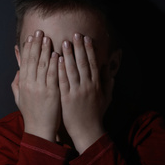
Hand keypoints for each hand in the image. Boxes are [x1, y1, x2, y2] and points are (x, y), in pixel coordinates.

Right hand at [12, 30, 60, 141]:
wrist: (39, 129)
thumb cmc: (30, 114)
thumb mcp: (19, 99)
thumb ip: (16, 84)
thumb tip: (17, 72)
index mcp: (22, 84)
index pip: (25, 62)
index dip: (27, 48)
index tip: (30, 37)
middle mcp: (30, 84)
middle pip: (32, 60)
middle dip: (36, 44)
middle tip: (39, 31)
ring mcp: (40, 88)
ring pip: (42, 65)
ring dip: (45, 50)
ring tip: (47, 37)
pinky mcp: (51, 93)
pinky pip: (52, 75)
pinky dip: (53, 63)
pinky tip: (56, 53)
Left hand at [58, 33, 113, 153]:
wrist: (88, 130)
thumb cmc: (96, 114)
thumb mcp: (107, 97)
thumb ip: (108, 82)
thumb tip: (108, 67)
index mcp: (97, 84)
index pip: (93, 63)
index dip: (89, 50)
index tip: (86, 38)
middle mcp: (88, 86)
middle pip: (83, 63)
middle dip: (79, 47)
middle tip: (75, 34)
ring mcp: (77, 91)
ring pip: (72, 70)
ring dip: (69, 55)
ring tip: (64, 42)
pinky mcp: (67, 98)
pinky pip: (63, 81)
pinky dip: (60, 70)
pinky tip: (57, 60)